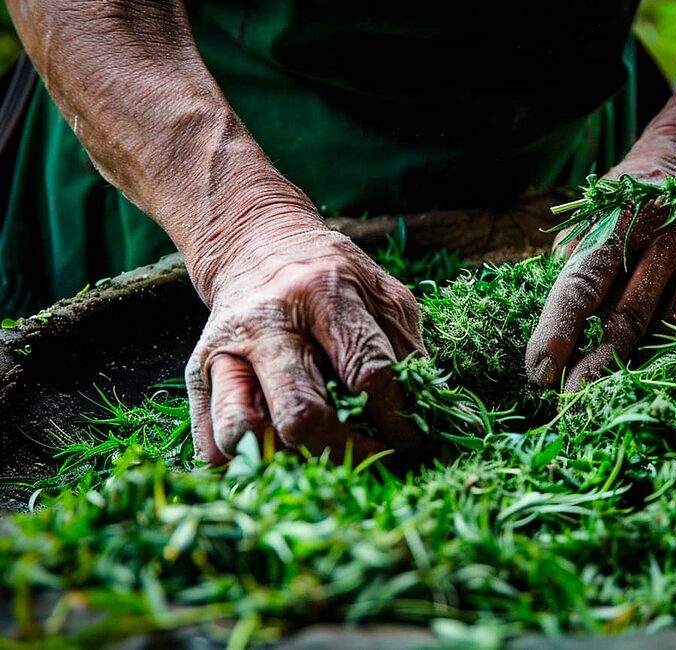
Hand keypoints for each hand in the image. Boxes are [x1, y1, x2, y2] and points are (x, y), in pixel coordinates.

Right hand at [184, 223, 425, 466]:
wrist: (254, 245)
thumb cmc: (331, 276)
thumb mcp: (383, 295)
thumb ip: (409, 351)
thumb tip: (441, 413)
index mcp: (322, 294)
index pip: (368, 374)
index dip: (400, 418)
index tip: (416, 438)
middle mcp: (267, 324)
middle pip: (302, 414)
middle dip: (348, 448)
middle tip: (375, 454)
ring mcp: (225, 353)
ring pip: (245, 433)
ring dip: (290, 458)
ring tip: (324, 453)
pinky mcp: (198, 377)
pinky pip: (214, 445)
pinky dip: (248, 464)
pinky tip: (284, 454)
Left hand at [526, 141, 675, 391]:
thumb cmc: (620, 208)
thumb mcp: (585, 221)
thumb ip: (571, 268)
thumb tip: (553, 334)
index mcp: (618, 218)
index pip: (584, 283)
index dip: (560, 329)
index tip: (541, 369)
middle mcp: (663, 236)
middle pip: (627, 317)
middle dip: (595, 366)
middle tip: (570, 400)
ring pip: (659, 330)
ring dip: (626, 364)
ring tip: (598, 388)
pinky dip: (655, 347)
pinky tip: (636, 360)